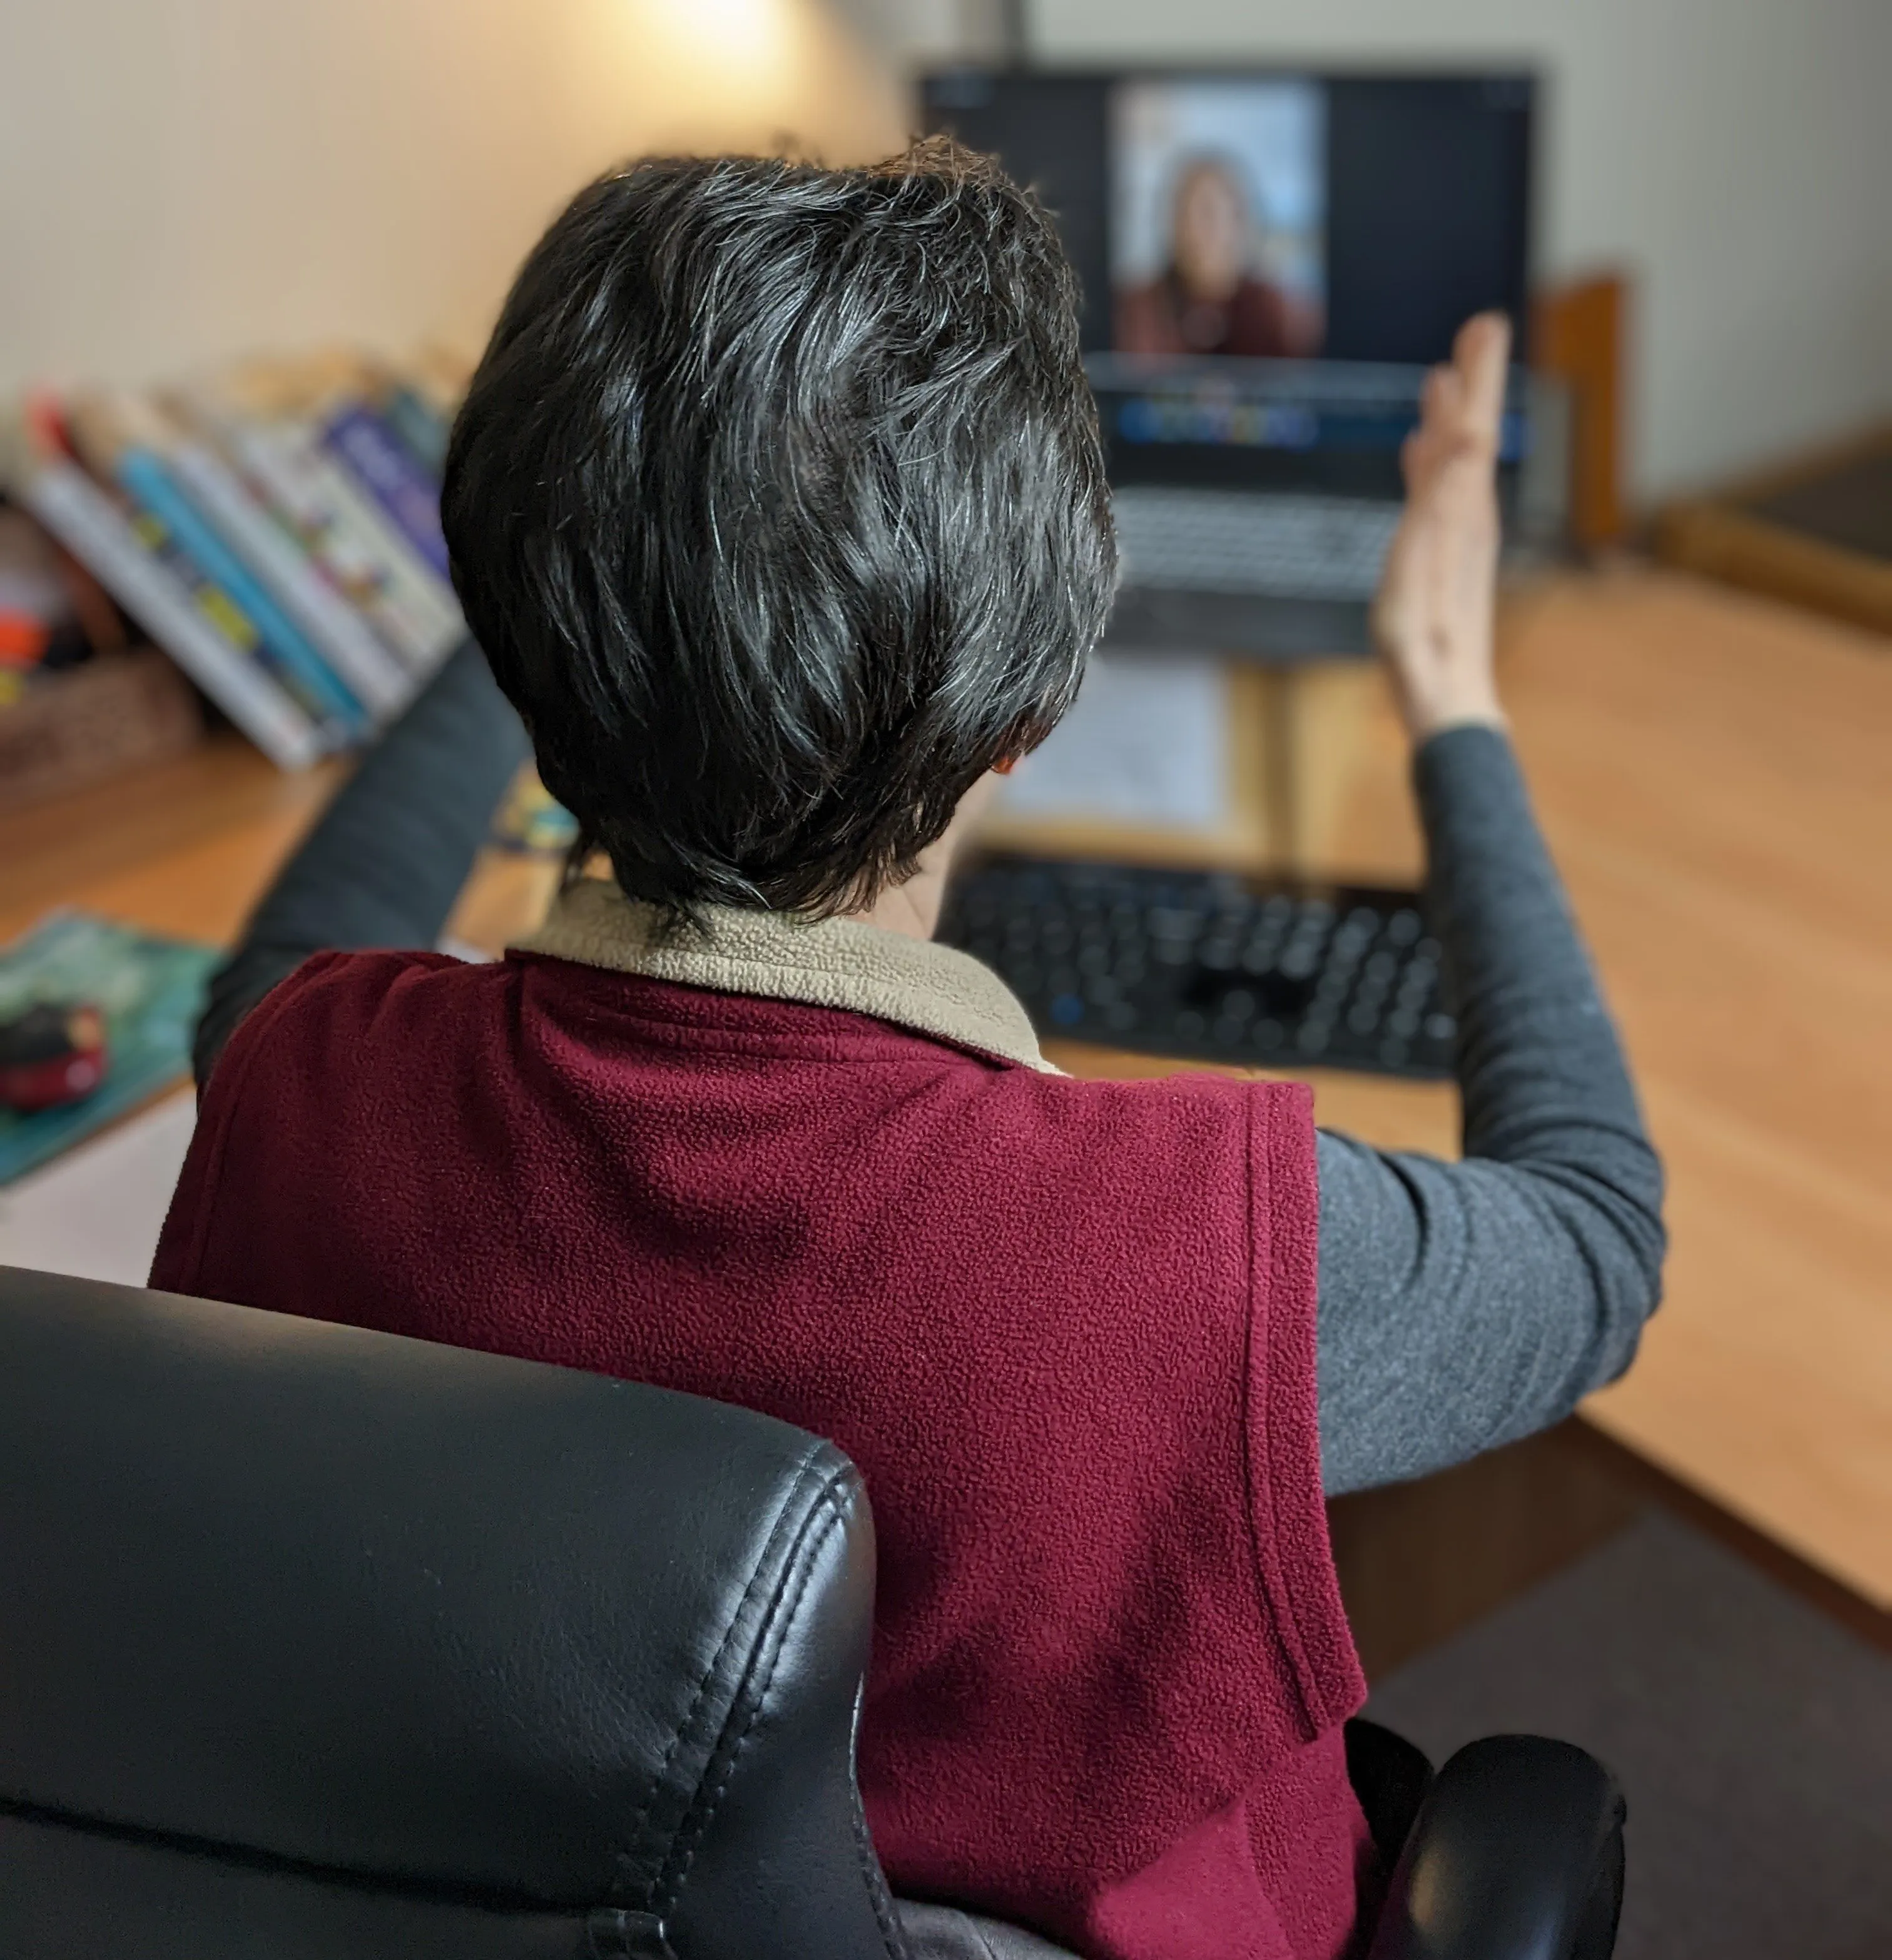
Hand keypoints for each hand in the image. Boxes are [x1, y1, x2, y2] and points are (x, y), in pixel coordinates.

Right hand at [1371, 312, 1510, 741]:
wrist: (1441, 692)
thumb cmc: (1425, 634)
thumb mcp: (1426, 560)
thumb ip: (1442, 494)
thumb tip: (1468, 432)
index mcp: (1465, 505)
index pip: (1475, 424)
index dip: (1479, 375)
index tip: (1487, 324)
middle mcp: (1466, 512)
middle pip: (1469, 433)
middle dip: (1472, 382)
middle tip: (1479, 329)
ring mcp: (1454, 534)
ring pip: (1453, 461)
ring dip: (1449, 418)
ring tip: (1441, 381)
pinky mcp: (1438, 556)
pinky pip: (1436, 493)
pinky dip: (1431, 463)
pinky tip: (1419, 456)